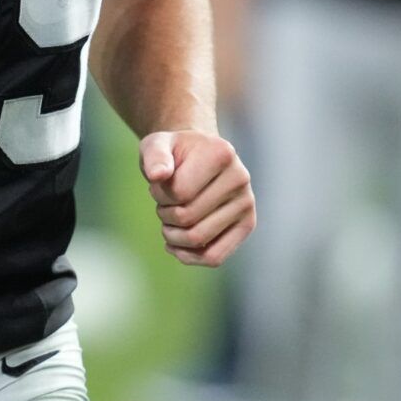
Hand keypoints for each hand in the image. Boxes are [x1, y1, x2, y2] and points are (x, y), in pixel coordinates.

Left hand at [141, 129, 254, 266]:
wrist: (197, 156)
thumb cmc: (174, 152)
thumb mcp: (156, 144)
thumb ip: (154, 156)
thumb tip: (158, 175)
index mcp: (221, 153)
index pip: (180, 191)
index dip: (159, 193)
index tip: (158, 183)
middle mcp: (240, 178)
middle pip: (187, 217)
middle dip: (164, 215)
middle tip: (162, 204)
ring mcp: (246, 203)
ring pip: (198, 240)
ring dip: (172, 235)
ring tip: (168, 220)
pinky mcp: (247, 225)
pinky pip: (215, 257)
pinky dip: (189, 257)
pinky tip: (175, 246)